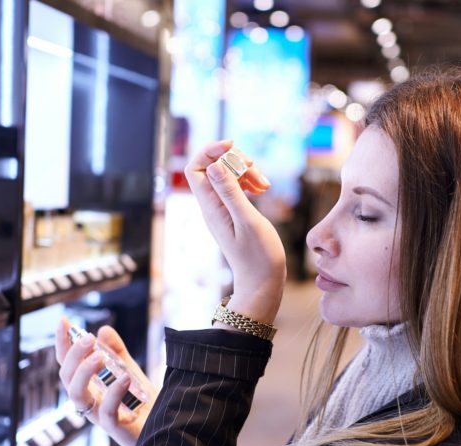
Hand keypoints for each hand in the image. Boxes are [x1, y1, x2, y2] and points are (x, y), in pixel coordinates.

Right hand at [55, 317, 158, 445]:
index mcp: (90, 387)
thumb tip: (104, 330)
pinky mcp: (117, 428)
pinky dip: (113, 393)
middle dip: (73, 356)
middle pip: (67, 379)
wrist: (168, 427)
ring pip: (77, 396)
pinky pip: (106, 412)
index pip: (68, 364)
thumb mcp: (130, 372)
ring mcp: (101, 416)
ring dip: (84, 373)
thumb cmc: (145, 404)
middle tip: (88, 338)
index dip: (63, 344)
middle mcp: (90, 401)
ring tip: (98, 357)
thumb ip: (117, 353)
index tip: (63, 321)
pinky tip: (125, 377)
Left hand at [184, 140, 285, 323]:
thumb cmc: (258, 256)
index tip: (234, 147)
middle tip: (256, 172)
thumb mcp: (247, 221)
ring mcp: (222, 210)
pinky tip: (263, 190)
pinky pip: (236, 188)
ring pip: (227, 176)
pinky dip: (249, 183)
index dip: (210, 151)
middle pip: (213, 167)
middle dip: (235, 161)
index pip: (195, 168)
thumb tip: (214, 166)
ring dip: (246, 172)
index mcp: (211, 207)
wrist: (263, 283)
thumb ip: (231, 193)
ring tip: (265, 185)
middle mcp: (212, 207)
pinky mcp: (233, 213)